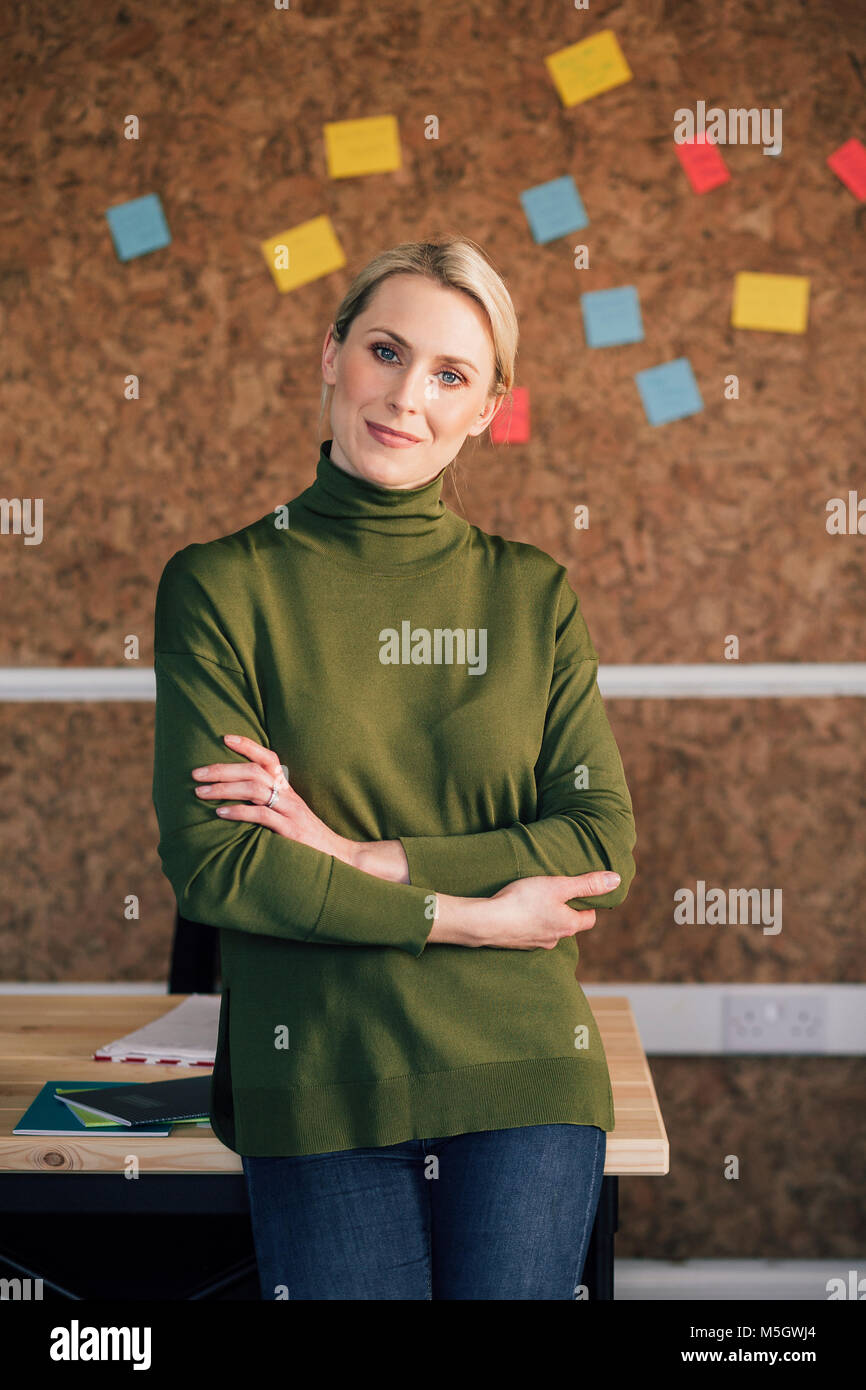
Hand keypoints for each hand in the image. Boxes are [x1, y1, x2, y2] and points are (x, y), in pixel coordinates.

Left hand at [191, 734, 357, 863]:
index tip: (225, 738)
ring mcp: (291, 812)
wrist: (339, 858)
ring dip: (224, 789)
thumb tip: (237, 800)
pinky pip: (262, 815)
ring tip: (200, 792)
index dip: (248, 745)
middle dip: (222, 769)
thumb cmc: (308, 839)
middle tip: (196, 774)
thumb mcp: (289, 816)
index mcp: (288, 790)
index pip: (269, 758)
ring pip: (255, 789)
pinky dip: (239, 812)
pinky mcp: (291, 831)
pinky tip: (221, 813)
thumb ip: (269, 805)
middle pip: (254, 771)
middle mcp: (289, 796)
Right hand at [472, 870, 619, 949]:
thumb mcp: (558, 885)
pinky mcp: (517, 945)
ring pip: (548, 929)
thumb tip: (616, 880)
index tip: (579, 892)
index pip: (590, 918)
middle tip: (555, 893)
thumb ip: (587, 884)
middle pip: (568, 924)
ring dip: (544, 917)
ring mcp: (535, 944)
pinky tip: (516, 912)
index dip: (587, 904)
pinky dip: (527, 923)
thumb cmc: (523, 901)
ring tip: (533, 900)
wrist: (486, 922)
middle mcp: (555, 939)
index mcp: (568, 925)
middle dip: (564, 911)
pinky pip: (529, 933)